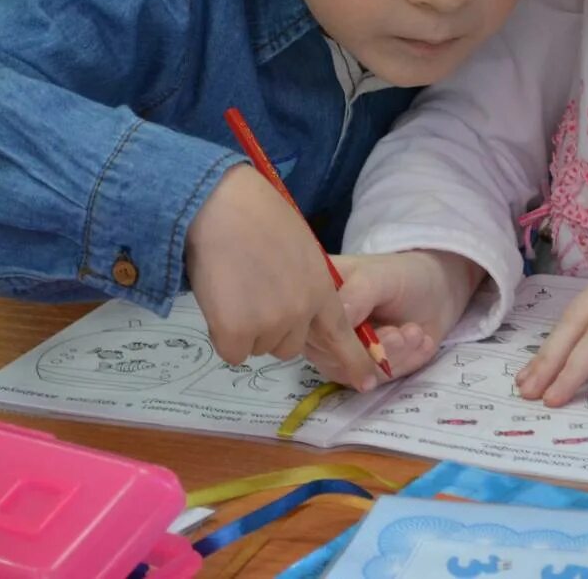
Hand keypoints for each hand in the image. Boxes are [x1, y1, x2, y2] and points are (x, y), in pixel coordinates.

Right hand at [185, 164, 382, 389]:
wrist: (223, 206)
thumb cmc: (257, 217)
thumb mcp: (299, 249)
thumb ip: (306, 284)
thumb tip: (301, 312)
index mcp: (322, 288)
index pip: (342, 334)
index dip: (353, 359)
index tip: (368, 381)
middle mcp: (302, 312)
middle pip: (290, 346)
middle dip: (273, 330)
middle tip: (253, 294)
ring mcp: (270, 323)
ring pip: (259, 348)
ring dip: (246, 330)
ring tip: (235, 288)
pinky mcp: (237, 332)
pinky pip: (232, 353)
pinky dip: (224, 335)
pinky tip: (220, 300)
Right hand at [303, 251, 484, 387]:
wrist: (436, 291)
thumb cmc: (402, 275)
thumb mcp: (380, 277)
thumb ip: (357, 297)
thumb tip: (333, 323)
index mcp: (316, 295)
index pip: (313, 327)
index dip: (340, 337)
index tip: (379, 330)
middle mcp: (321, 325)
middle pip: (329, 356)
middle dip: (372, 350)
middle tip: (404, 334)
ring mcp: (339, 349)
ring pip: (353, 373)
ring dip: (392, 357)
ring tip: (416, 333)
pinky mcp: (360, 368)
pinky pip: (374, 379)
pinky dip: (403, 364)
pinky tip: (421, 342)